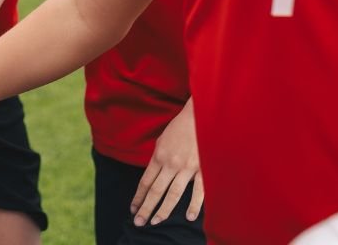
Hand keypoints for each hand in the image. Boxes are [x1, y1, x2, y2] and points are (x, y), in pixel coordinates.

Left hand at [131, 101, 203, 225]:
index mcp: (159, 156)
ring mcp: (187, 168)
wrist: (200, 115)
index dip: (138, 197)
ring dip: (163, 210)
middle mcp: (171, 163)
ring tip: (156, 222)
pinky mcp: (203, 169)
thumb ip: (157, 158)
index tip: (133, 209)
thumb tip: (153, 174)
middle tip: (139, 223)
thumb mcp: (162, 140)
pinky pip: (198, 191)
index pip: (145, 182)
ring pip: (173, 194)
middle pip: (155, 191)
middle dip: (146, 208)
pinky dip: (194, 205)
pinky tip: (189, 217)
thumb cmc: (180, 127)